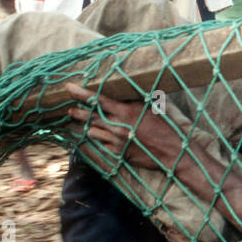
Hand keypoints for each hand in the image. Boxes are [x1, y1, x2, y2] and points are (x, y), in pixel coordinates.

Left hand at [64, 83, 184, 172]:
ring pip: (93, 132)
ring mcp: (116, 141)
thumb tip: (123, 93)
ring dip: (88, 127)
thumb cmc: (165, 127)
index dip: (81, 93)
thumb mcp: (150, 108)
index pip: (97, 100)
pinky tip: (102, 137)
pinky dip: (101, 139)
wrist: (172, 151)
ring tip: (85, 124)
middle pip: (90, 117)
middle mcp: (117, 126)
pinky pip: (102, 145)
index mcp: (126, 111)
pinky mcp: (118, 153)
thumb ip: (133, 101)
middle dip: (77, 112)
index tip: (69, 88)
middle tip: (69, 109)